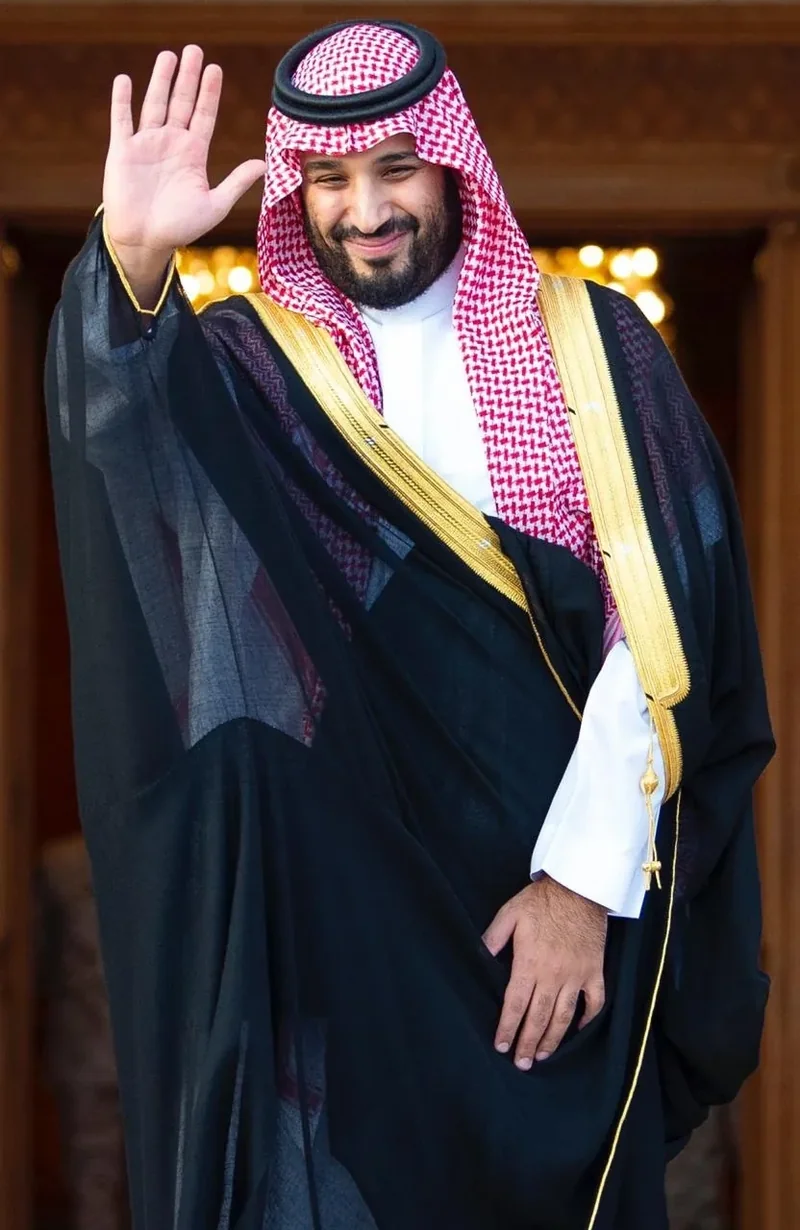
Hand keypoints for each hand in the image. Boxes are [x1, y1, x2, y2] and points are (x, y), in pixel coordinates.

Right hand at [103, 45, 265, 260]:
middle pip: (181, 102)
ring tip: (169, 56)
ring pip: (154, 104)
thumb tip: (264, 164)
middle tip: (195, 50)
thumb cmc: (179, 228)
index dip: (209, 94)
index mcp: (193, 154)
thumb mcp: (214, 205)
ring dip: (160, 81)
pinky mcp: (122, 151)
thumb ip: (236, 183)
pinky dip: (122, 101)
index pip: (204, 116)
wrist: (145, 242)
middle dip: (188, 77)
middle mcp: (171, 143)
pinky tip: (125, 80)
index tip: (215, 70)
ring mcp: (146, 145)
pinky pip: (122, 121)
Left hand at [483, 876, 606, 1069]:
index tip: (501, 1046)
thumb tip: (478, 958)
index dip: (507, 1028)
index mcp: (529, 963)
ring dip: (553, 1039)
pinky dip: (587, 1019)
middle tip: (521, 1064)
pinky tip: (578, 1030)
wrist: (580, 888)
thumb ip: (493, 938)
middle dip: (528, 1043)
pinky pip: (594, 1002)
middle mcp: (553, 975)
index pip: (515, 1004)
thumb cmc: (542, 900)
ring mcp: (577, 975)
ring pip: (565, 1016)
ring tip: (542, 1055)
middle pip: (539, 1017)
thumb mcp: (509, 913)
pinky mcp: (595, 971)